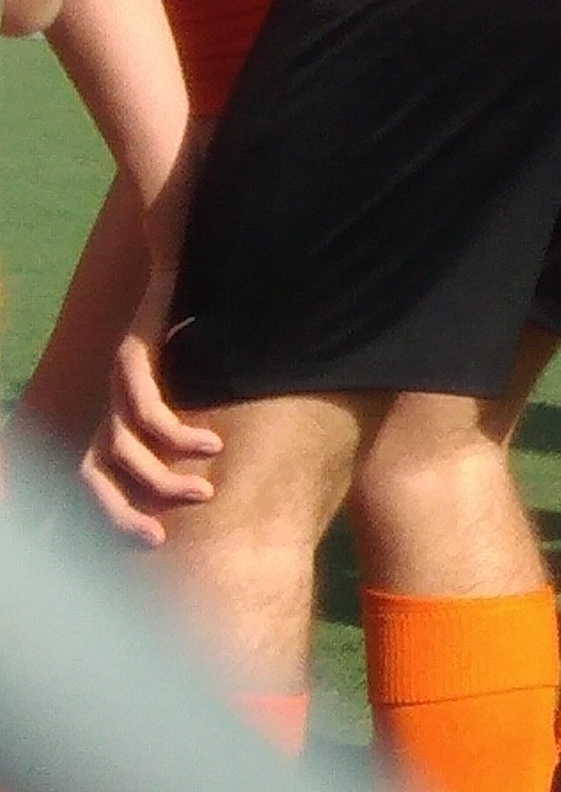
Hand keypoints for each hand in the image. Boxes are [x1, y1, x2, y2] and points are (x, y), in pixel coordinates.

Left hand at [83, 268, 215, 540]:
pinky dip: (174, 434)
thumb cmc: (214, 319)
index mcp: (119, 411)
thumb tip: (237, 463)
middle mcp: (109, 400)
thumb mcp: (211, 380)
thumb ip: (210, 414)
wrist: (193, 251)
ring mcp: (119, 378)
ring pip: (122, 447)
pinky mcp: (135, 352)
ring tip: (205, 490)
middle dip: (118, 513)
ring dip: (161, 477)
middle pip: (93, 473)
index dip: (114, 513)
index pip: (97, 476)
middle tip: (158, 538)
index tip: (155, 540)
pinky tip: (211, 445)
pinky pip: (146, 407)